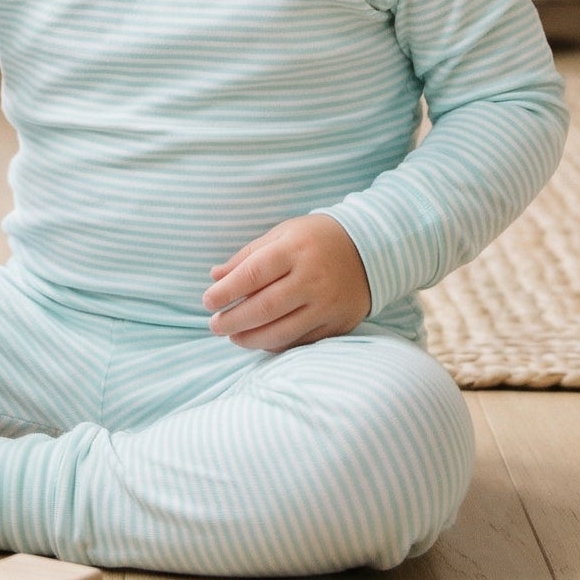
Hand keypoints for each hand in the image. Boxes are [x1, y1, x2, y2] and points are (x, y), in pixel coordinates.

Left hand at [203, 213, 372, 351]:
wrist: (371, 248)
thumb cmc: (315, 239)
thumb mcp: (282, 234)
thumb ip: (248, 255)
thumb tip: (215, 277)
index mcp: (295, 249)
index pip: (253, 273)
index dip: (226, 291)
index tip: (208, 301)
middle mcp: (313, 278)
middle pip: (265, 307)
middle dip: (233, 320)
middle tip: (215, 325)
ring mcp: (327, 304)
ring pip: (282, 331)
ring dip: (251, 338)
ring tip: (233, 337)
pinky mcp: (338, 323)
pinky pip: (302, 341)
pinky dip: (277, 344)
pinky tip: (261, 341)